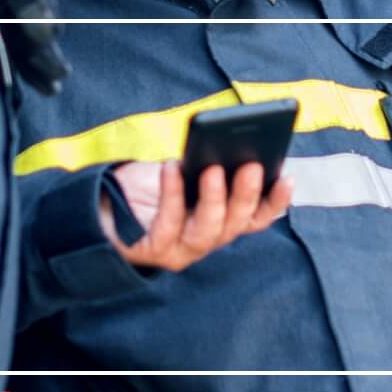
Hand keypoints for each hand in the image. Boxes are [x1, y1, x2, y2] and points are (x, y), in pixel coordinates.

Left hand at [99, 159, 292, 271]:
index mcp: (221, 223)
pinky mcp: (152, 249)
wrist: (103, 210)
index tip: (288, 178)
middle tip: (250, 166)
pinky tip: (172, 167)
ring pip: (207, 230)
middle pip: (235, 224)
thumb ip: (207, 165)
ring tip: (211, 168)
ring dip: (213, 199)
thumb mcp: (183, 174)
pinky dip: (171, 194)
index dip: (274, 203)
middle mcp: (207, 241)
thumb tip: (227, 141)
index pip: (256, 218)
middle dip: (245, 195)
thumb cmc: (149, 188)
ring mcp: (181, 250)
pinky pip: (167, 223)